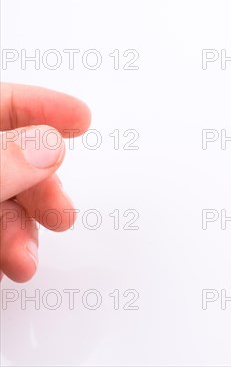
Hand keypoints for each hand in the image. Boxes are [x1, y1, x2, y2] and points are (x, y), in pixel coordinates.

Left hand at [0, 83, 90, 281]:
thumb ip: (1, 165)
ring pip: (0, 199)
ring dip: (21, 232)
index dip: (42, 107)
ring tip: (24, 260)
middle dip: (40, 190)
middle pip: (9, 158)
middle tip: (61, 213)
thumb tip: (48, 145)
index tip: (81, 118)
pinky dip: (3, 245)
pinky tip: (4, 264)